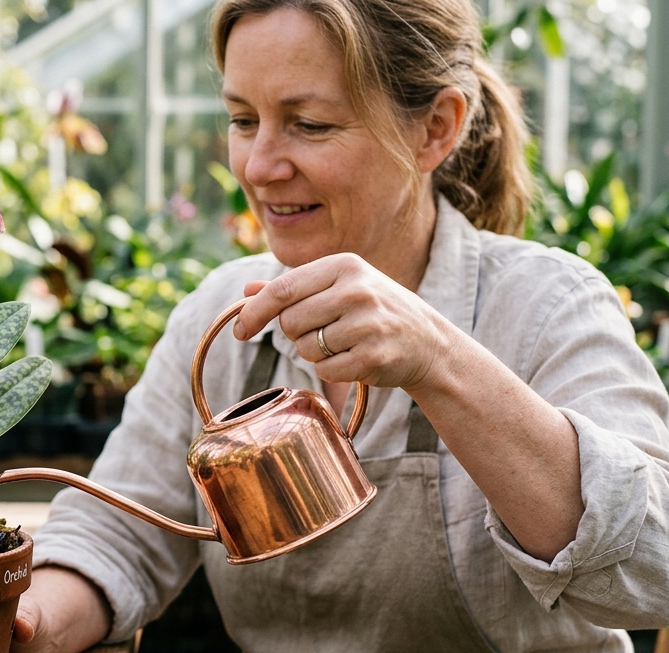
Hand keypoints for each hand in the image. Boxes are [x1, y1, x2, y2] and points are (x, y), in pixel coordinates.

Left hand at [233, 253, 458, 392]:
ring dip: (315, 354)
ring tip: (345, 344)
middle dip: (296, 334)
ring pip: (306, 348)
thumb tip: (247, 291)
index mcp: (344, 265)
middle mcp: (356, 290)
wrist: (429, 343)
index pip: (282, 289)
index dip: (254, 313)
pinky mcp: (373, 356)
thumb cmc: (376, 312)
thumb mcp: (340, 287)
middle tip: (324, 332)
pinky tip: (355, 359)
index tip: (239, 331)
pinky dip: (333, 371)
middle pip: (290, 321)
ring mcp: (367, 324)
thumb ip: (294, 288)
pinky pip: (326, 371)